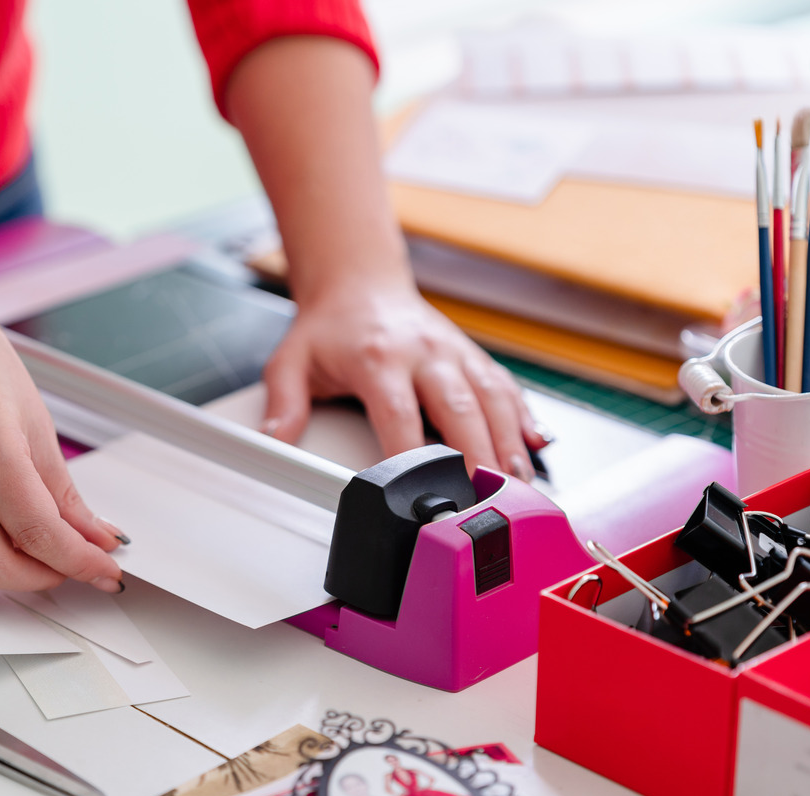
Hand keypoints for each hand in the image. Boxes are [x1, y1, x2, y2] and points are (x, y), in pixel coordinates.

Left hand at [261, 281, 549, 478]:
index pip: (400, 415)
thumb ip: (283, 405)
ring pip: (492, 399)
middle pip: (460, 410)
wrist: (359, 282)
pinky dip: (523, 416)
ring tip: (521, 485)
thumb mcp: (291, 362)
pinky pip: (504, 387)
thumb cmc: (328, 329)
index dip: (413, 456)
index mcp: (379, 358)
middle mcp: (425, 353)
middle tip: (490, 500)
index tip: (421, 493)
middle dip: (479, 457)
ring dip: (509, 443)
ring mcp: (454, 352)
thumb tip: (273, 444)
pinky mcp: (472, 356)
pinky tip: (536, 445)